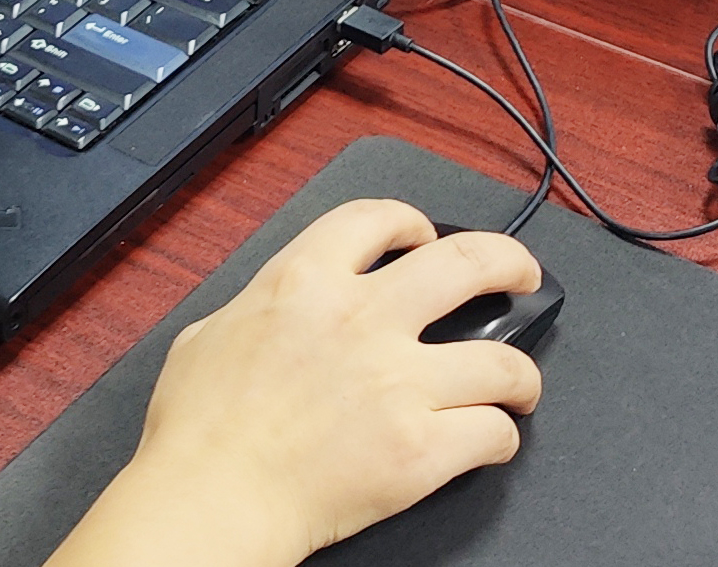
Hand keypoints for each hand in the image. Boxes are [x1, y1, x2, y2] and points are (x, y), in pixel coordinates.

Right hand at [49, 203, 544, 566]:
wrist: (212, 499)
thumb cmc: (197, 431)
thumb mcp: (207, 334)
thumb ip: (254, 306)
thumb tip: (271, 308)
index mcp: (305, 280)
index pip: (378, 218)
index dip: (411, 221)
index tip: (423, 236)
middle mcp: (362, 319)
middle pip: (468, 262)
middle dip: (509, 263)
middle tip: (520, 275)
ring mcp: (398, 383)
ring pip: (502, 358)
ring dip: (521, 371)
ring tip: (519, 381)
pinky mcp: (420, 448)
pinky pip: (492, 433)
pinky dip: (501, 437)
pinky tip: (492, 439)